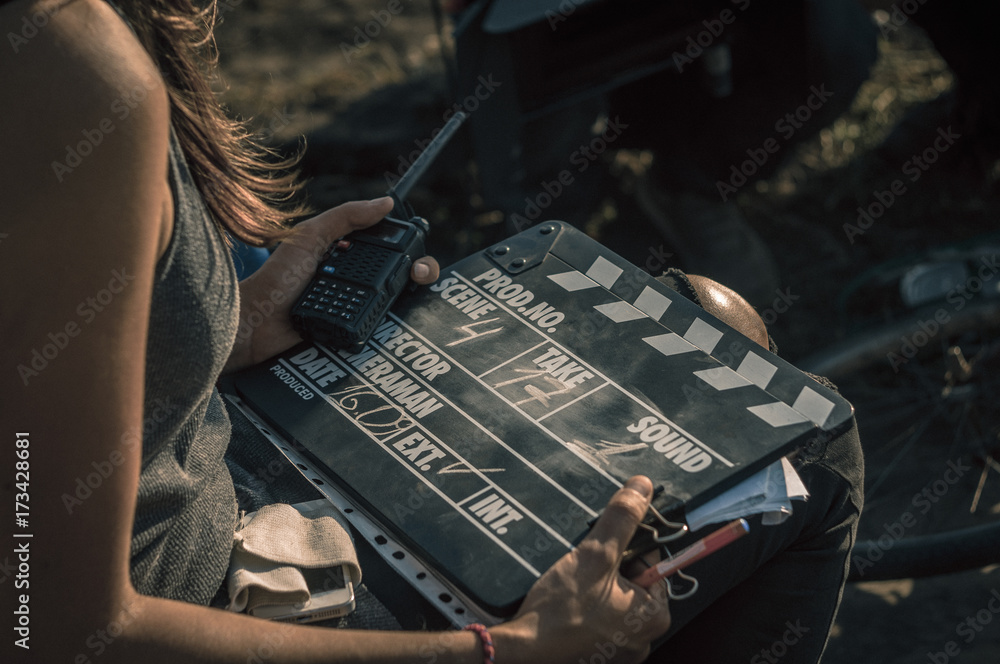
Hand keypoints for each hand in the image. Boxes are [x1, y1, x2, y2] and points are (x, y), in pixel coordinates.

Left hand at [225, 197, 439, 371]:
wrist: (257, 325)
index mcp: (347, 256)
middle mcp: (355, 282)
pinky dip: (393, 326)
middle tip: (418, 276)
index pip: (390, 248)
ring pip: (396, 305)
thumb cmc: (277, 279)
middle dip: (420, 273)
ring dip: (408, 299)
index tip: (417, 255)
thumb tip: (386, 202)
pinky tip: (401, 320)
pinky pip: (380, 331)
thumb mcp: (310, 237)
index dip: (411, 249)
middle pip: (401, 277)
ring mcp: (354, 310)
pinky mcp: (351, 335)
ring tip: (410, 295)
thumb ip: (345, 217)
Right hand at [494, 476, 671, 663]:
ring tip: (570, 584)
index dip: (625, 546)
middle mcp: (643, 639)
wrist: (521, 655)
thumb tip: (642, 487)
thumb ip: (622, 520)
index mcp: (654, 617)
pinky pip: (596, 621)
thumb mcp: (595, 556)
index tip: (602, 544)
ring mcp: (617, 651)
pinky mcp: (594, 655)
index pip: (652, 563)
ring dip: (592, 586)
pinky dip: (582, 608)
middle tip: (582, 566)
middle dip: (606, 568)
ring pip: (610, 600)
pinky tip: (564, 602)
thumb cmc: (560, 614)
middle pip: (630, 582)